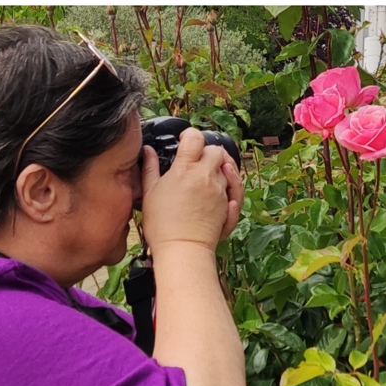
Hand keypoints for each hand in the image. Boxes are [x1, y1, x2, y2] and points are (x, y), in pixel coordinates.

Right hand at [141, 128, 237, 255]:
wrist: (182, 250)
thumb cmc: (162, 226)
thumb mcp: (149, 193)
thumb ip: (150, 168)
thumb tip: (148, 151)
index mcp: (184, 169)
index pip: (194, 138)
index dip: (190, 136)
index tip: (185, 142)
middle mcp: (206, 177)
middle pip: (216, 151)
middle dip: (207, 151)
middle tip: (197, 160)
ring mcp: (220, 191)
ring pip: (227, 169)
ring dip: (219, 168)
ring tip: (208, 175)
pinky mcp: (229, 206)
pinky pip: (237, 188)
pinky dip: (233, 183)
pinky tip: (225, 183)